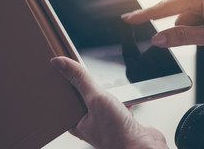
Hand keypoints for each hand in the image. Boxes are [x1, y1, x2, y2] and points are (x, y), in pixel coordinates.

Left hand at [50, 57, 167, 148]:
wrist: (143, 146)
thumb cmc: (116, 134)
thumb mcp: (95, 99)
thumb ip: (80, 79)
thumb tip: (60, 63)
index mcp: (76, 121)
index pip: (66, 98)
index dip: (65, 82)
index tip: (65, 66)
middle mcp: (90, 122)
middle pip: (86, 94)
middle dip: (92, 84)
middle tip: (92, 75)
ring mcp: (107, 120)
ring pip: (104, 97)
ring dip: (110, 90)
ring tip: (113, 86)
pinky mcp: (122, 118)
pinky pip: (120, 102)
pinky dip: (124, 97)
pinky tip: (126, 96)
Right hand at [122, 0, 203, 46]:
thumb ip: (182, 37)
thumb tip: (159, 38)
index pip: (165, 7)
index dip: (145, 14)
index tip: (129, 17)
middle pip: (180, 14)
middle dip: (187, 29)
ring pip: (190, 15)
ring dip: (197, 28)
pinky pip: (198, 12)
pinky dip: (203, 23)